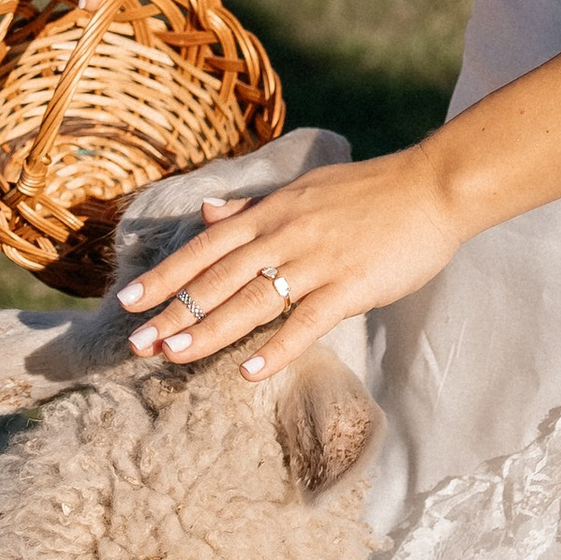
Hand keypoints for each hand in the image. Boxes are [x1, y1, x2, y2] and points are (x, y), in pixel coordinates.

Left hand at [114, 147, 466, 377]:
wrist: (433, 187)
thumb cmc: (370, 192)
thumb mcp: (304, 189)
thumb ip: (253, 207)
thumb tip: (207, 211)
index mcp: (273, 212)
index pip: (205, 246)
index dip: (165, 275)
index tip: (127, 301)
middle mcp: (286, 234)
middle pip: (218, 277)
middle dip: (174, 311)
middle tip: (136, 342)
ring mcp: (318, 260)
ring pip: (252, 299)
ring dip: (210, 329)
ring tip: (174, 356)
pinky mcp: (351, 285)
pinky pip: (307, 321)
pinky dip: (277, 348)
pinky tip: (249, 372)